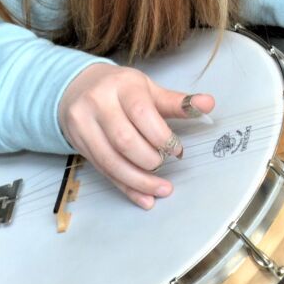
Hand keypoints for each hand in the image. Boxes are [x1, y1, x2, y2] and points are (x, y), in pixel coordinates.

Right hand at [58, 64, 215, 208]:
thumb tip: (208, 104)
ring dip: (139, 181)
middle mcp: (98, 103)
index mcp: (122, 86)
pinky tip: (144, 197)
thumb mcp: (148, 89)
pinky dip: (126, 188)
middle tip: (164, 165)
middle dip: (149, 160)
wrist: (76, 88)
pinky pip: (103, 171)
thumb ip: (177, 102)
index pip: (141, 113)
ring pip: (111, 161)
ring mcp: (83, 125)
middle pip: (124, 140)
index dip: (161, 137)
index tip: (177, 150)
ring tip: (162, 189)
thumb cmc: (120, 90)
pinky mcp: (79, 145)